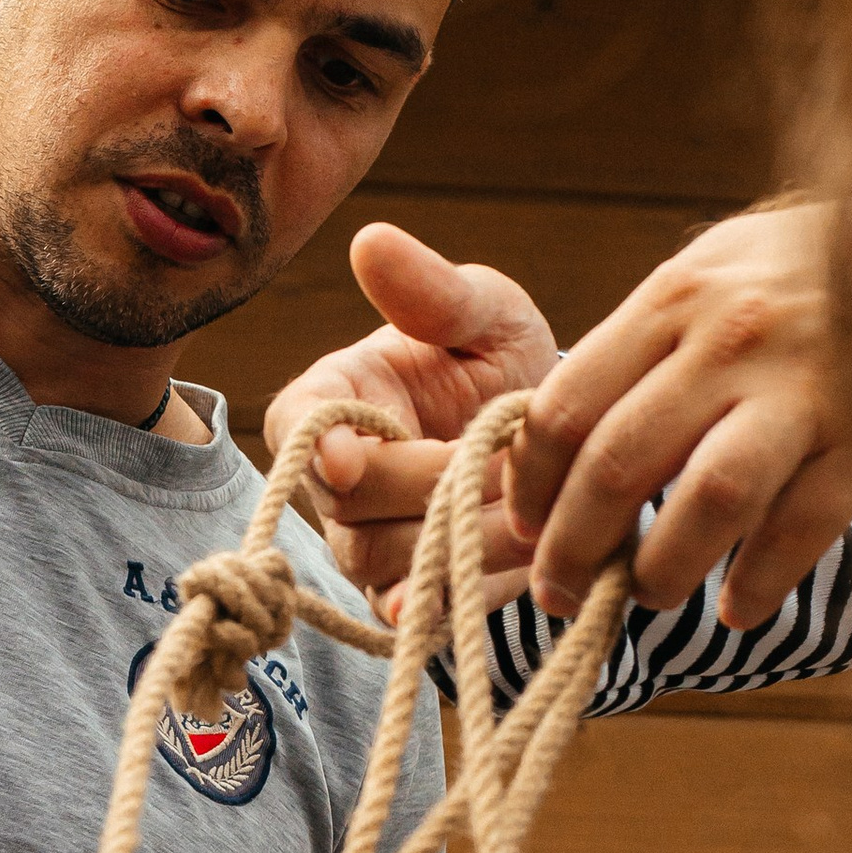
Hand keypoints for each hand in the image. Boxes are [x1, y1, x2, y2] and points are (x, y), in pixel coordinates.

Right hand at [261, 222, 558, 616]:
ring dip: (467, 539)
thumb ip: (434, 291)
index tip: (349, 455)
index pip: (298, 427)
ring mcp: (367, 545)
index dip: (317, 446)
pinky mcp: (407, 596)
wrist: (553, 440)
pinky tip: (495, 582)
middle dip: (436, 486)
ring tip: (536, 507)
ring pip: (390, 561)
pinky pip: (418, 612)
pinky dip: (458, 598)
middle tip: (512, 461)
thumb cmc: (501, 363)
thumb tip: (371, 240)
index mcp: (333, 402)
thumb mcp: (485, 312)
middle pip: (354, 504)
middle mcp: (336, 483)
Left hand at [507, 201, 851, 624]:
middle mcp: (733, 340)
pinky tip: (738, 607)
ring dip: (661, 570)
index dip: (531, 485)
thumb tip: (545, 444)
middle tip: (561, 593)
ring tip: (647, 597)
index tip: (526, 527)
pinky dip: (759, 581)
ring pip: (705, 502)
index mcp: (674, 300)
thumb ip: (636, 349)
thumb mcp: (709, 277)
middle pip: (618, 463)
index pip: (565, 406)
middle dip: (574, 547)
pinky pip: (800, 527)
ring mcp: (805, 389)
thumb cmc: (799, 273)